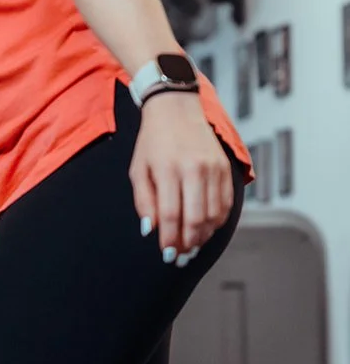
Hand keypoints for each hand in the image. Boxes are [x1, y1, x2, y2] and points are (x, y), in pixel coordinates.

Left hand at [128, 94, 233, 258]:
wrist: (177, 108)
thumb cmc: (153, 141)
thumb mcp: (138, 169)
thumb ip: (143, 202)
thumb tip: (151, 230)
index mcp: (168, 169)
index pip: (170, 214)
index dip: (169, 239)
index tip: (167, 253)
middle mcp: (194, 168)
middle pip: (196, 218)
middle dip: (188, 242)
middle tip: (181, 255)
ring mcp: (213, 167)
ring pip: (213, 214)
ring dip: (203, 235)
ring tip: (192, 244)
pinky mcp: (225, 167)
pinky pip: (226, 203)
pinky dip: (217, 221)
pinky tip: (206, 228)